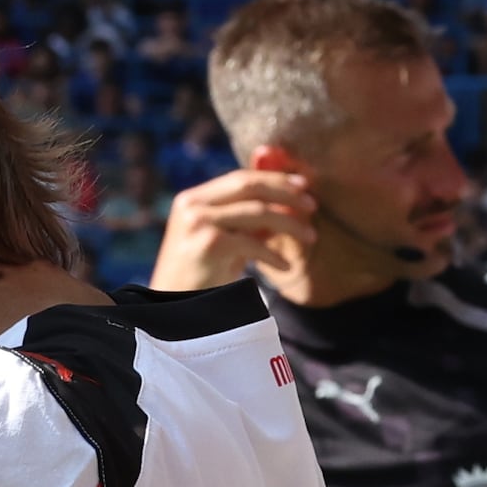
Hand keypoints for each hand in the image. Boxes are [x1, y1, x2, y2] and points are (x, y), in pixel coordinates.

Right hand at [153, 163, 315, 292]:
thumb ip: (246, 217)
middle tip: (313, 205)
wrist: (174, 308)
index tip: (303, 185)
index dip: (274, 178)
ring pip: (257, 212)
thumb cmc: (201, 275)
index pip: (240, 177)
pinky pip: (253, 243)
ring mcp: (199, 223)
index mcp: (193, 198)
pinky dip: (274, 255)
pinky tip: (285, 267)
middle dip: (286, 193)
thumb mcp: (223, 239)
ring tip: (310, 236)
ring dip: (289, 224)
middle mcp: (192, 204)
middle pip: (249, 186)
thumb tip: (285, 198)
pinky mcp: (209, 245)